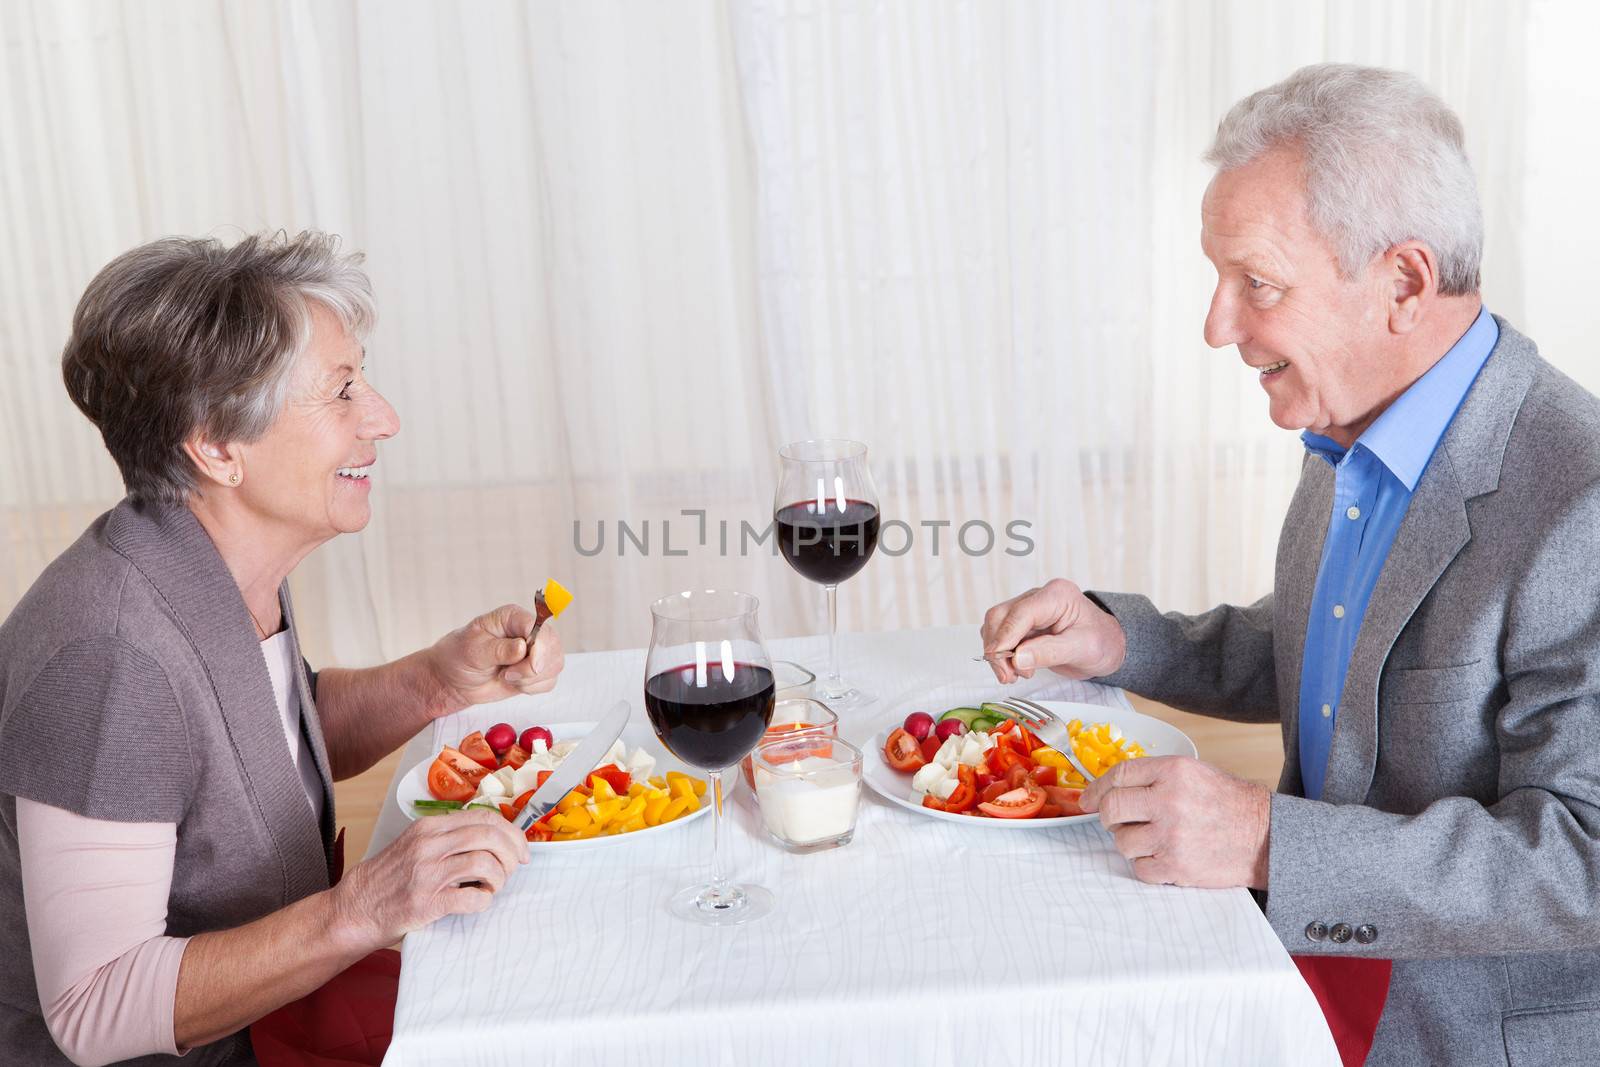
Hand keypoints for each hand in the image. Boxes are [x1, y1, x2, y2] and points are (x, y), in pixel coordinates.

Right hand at [331, 809, 529, 944]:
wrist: (355, 909)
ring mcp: (427, 873)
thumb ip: (450, 837)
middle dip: (512, 854)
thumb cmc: (391, 878)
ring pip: (485, 863)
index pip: (485, 818)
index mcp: (430, 827)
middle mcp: (429, 844)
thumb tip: (496, 839)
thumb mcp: (417, 844)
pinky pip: (472, 898)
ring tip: (492, 887)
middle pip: (490, 836)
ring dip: (499, 879)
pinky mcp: (426, 902)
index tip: (521, 850)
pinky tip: (477, 903)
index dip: (512, 833)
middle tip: (512, 870)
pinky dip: (484, 901)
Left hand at [427, 603, 564, 709]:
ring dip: (532, 679)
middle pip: (552, 645)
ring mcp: (535, 651)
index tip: (531, 666)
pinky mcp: (537, 670)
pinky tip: (515, 683)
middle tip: (508, 675)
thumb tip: (522, 647)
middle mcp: (528, 631)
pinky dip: (534, 688)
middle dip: (534, 668)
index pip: (538, 626)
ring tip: (507, 677)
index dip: (540, 646)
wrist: (455, 680)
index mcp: (512, 617)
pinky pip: (550, 681)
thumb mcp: (473, 651)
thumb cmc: (459, 657)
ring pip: (554, 664)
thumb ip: (498, 650)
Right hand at [979, 578, 1125, 683]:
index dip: (1006, 639)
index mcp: (1057, 595)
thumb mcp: (1083, 649)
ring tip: (1016, 674)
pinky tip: (1017, 668)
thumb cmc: (1102, 642)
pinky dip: (1001, 653)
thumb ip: (1050, 652)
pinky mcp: (1021, 623)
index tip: (1002, 664)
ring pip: (995, 625)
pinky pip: (999, 634)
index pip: (1020, 613)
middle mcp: (1038, 597)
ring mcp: (1028, 608)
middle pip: (1000, 616)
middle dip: (998, 648)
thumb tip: (1017, 658)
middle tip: (1009, 676)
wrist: (1108, 645)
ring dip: (997, 653)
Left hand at [1079, 755, 1269, 888]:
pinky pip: (1139, 868)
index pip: (1119, 775)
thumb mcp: (1194, 773)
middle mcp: (1169, 800)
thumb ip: (1154, 777)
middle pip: (1111, 808)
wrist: (1266, 837)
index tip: (1088, 799)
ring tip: (1152, 839)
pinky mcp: (1176, 865)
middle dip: (1107, 817)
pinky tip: (1164, 857)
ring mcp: (1171, 835)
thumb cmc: (1229, 804)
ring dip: (1130, 843)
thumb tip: (1110, 789)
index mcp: (1173, 771)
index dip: (1097, 788)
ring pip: (1122, 841)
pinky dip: (1147, 865)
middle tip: (1116, 821)